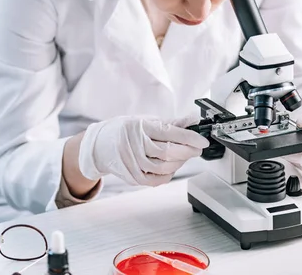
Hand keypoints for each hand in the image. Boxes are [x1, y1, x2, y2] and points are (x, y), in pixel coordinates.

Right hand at [78, 116, 209, 185]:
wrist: (100, 145)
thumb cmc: (124, 130)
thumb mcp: (145, 121)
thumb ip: (170, 123)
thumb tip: (192, 120)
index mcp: (139, 127)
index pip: (169, 133)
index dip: (189, 137)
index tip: (202, 140)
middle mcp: (134, 145)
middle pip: (168, 152)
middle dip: (188, 151)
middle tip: (196, 148)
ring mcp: (132, 163)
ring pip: (164, 167)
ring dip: (180, 163)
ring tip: (183, 156)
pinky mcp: (133, 177)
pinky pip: (157, 180)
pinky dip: (168, 174)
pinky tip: (171, 167)